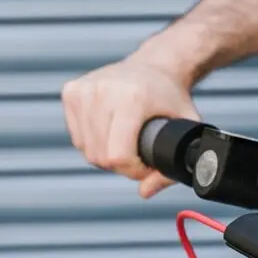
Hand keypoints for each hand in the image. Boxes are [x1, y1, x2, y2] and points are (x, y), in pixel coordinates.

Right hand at [61, 38, 202, 198]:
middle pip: (100, 156)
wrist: (156, 64)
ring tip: (126, 142)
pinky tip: (110, 131)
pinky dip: (93, 142)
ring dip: (105, 155)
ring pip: (86, 149)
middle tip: (138, 155)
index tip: (146, 164)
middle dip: (120, 165)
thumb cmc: (172, 98)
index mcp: (130, 98)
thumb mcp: (186, 128)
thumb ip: (174, 165)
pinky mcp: (71, 92)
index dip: (133, 170)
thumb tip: (145, 192)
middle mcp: (102, 91)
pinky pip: (77, 137)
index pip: (117, 156)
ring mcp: (83, 90)